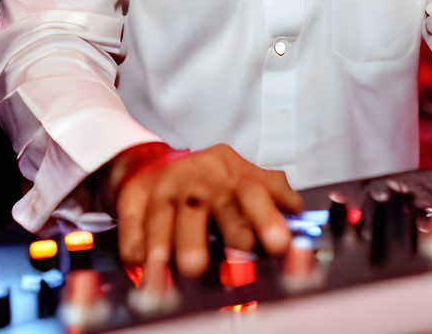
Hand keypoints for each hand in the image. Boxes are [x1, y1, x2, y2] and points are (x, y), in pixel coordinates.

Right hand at [103, 142, 302, 276]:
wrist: (155, 163)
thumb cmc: (210, 180)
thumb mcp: (244, 177)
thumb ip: (273, 191)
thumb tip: (297, 208)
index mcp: (232, 175)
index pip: (252, 192)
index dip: (266, 218)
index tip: (278, 244)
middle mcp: (199, 181)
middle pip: (206, 205)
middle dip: (212, 234)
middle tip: (228, 259)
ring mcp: (164, 190)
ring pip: (165, 216)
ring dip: (173, 244)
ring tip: (184, 268)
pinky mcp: (134, 200)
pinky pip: (133, 223)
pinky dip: (137, 245)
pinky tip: (143, 264)